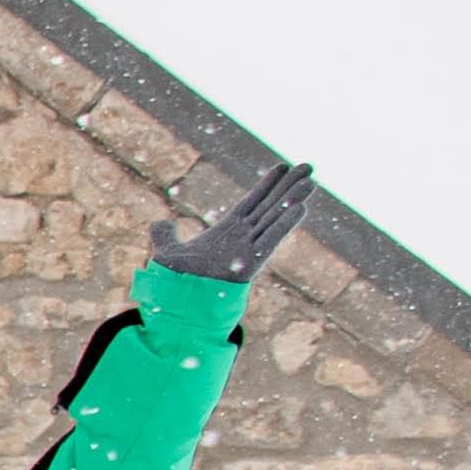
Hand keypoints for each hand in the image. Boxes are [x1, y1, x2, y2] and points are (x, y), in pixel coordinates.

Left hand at [152, 158, 315, 284]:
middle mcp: (242, 237)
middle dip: (289, 186)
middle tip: (308, 167)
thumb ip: (164, 236)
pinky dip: (285, 224)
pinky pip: (271, 239)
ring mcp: (248, 248)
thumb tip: (160, 225)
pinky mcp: (250, 262)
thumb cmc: (177, 282)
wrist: (179, 302)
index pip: (251, 202)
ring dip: (293, 200)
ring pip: (275, 218)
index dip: (267, 185)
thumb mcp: (167, 252)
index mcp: (227, 231)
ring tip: (310, 182)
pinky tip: (301, 207)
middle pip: (270, 205)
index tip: (283, 167)